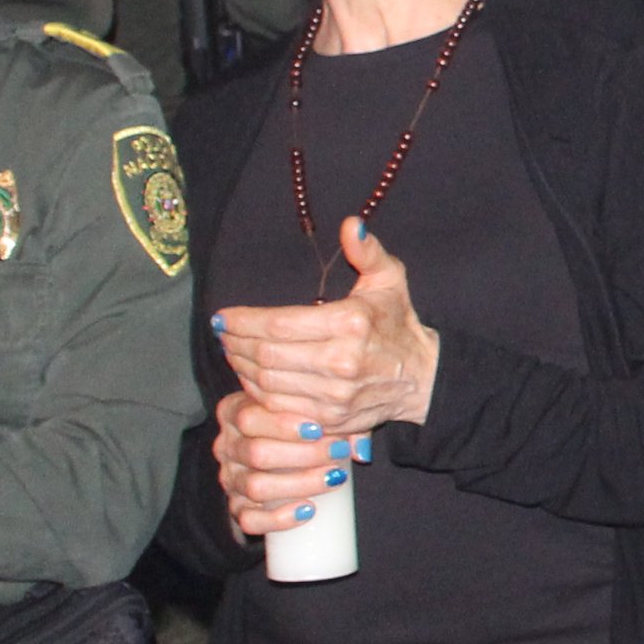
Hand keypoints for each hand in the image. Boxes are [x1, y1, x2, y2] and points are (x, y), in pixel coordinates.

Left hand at [212, 220, 441, 433]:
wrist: (422, 378)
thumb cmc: (398, 323)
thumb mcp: (389, 279)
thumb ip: (367, 251)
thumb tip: (351, 224)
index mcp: (350, 324)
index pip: (279, 325)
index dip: (243, 321)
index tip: (221, 317)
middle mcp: (340, 362)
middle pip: (267, 355)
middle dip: (235, 344)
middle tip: (223, 334)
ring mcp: (334, 395)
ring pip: (267, 383)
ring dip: (240, 367)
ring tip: (231, 351)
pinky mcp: (329, 419)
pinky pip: (278, 407)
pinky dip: (256, 392)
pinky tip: (250, 376)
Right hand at [215, 389, 365, 541]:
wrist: (280, 458)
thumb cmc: (298, 427)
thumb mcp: (307, 412)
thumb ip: (338, 420)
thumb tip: (359, 450)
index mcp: (234, 413)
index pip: (249, 418)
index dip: (283, 425)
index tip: (319, 429)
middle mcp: (226, 446)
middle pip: (255, 453)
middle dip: (302, 454)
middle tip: (338, 452)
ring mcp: (230, 479)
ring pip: (256, 487)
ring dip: (299, 483)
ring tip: (333, 478)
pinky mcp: (237, 508)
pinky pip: (248, 520)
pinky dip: (278, 518)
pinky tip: (307, 510)